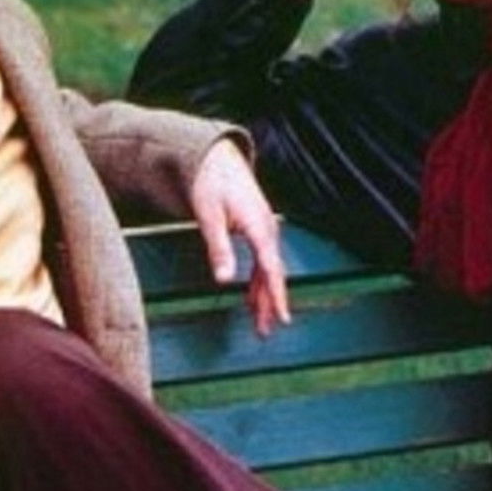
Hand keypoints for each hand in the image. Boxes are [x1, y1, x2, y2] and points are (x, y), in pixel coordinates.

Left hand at [189, 139, 290, 336]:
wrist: (217, 159)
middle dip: (272, 302)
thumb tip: (225, 280)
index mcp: (258, 226)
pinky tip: (253, 298)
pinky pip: (263, 262)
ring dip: (265, 296)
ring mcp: (265, 230)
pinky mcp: (258, 230)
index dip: (276, 294)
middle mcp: (267, 229)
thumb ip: (218, 249)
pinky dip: (259, 282)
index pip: (271, 268)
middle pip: (273, 273)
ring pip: (269, 269)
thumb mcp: (209, 216)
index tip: (282, 317)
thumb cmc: (211, 185)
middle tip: (267, 330)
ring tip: (262, 323)